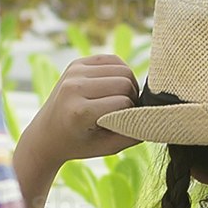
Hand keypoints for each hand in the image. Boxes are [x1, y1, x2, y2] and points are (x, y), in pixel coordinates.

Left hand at [13, 54, 140, 207]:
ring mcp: (73, 72)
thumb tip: (161, 117)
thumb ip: (135, 133)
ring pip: (122, 68)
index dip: (130, 114)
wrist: (46, 135)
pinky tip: (114, 87)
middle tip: (124, 112)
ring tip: (120, 100)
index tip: (124, 124)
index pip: (123, 103)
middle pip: (125, 82)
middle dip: (131, 97)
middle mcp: (73, 87)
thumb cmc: (80, 144)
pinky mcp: (76, 63)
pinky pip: (113, 60)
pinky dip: (120, 72)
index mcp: (78, 110)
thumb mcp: (108, 147)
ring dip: (128, 85)